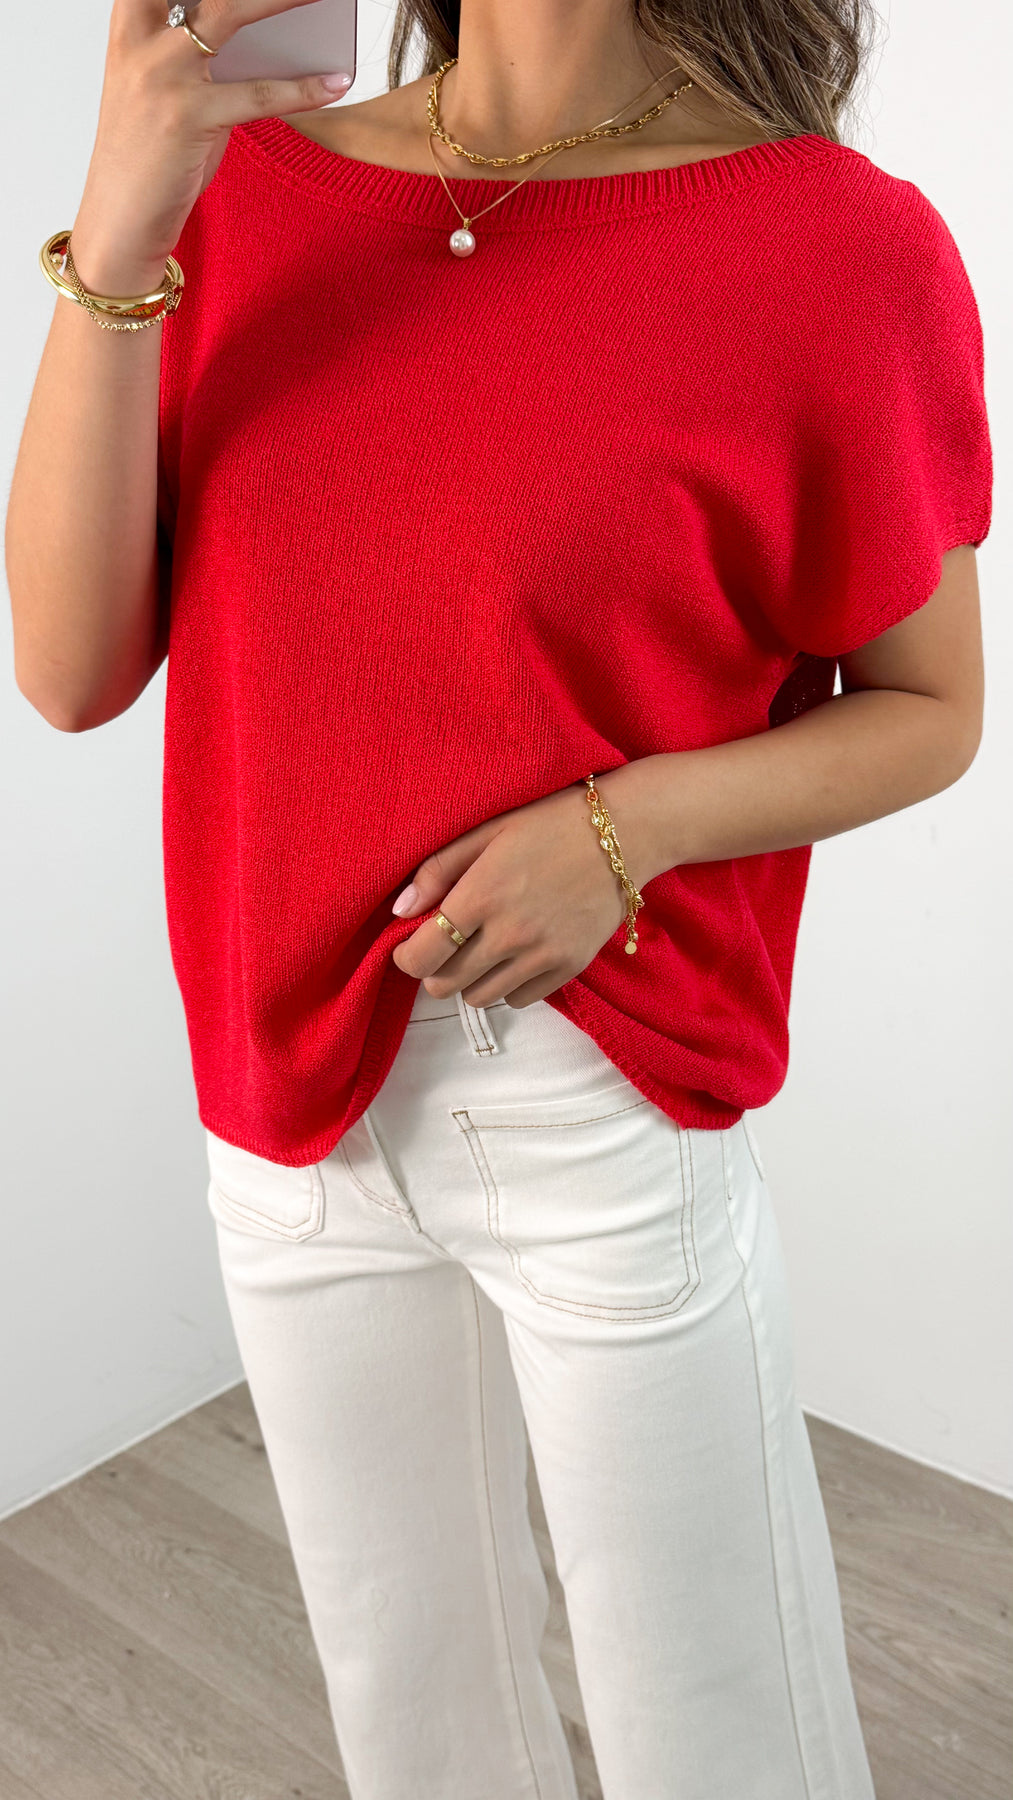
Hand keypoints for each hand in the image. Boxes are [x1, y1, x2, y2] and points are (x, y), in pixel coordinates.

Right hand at [72, 0, 353, 291]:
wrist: (120, 217)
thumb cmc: (153, 149)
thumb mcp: (173, 86)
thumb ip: (212, 50)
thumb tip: (277, 25)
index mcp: (132, 18)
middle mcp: (141, 35)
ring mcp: (161, 72)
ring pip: (233, 12)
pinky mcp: (186, 116)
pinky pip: (258, 94)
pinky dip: (303, 88)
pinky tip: (337, 80)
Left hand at [390, 773, 649, 1008]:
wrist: (625, 834)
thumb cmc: (550, 823)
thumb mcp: (488, 830)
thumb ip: (438, 869)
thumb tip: (400, 910)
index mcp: (482, 895)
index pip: (423, 954)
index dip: (405, 958)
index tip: (409, 947)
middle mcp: (510, 933)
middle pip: (445, 986)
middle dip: (434, 971)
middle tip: (445, 947)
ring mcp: (542, 955)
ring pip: (479, 998)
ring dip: (470, 980)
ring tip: (481, 950)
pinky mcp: (569, 967)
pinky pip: (519, 999)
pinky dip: (507, 985)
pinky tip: (514, 955)